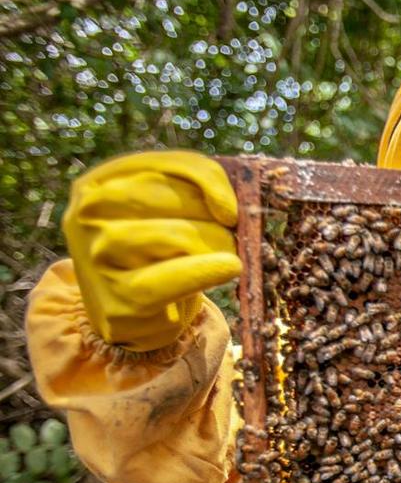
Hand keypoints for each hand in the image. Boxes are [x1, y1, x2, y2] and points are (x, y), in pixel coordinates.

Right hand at [62, 150, 241, 351]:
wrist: (129, 317)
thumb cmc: (153, 256)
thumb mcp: (159, 213)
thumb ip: (188, 190)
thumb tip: (229, 206)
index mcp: (97, 184)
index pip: (162, 165)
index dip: (208, 180)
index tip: (231, 207)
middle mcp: (88, 214)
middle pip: (170, 198)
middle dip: (212, 216)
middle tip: (230, 236)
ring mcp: (98, 255)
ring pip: (176, 235)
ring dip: (215, 243)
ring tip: (226, 255)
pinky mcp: (120, 296)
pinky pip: (175, 277)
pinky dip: (209, 269)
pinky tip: (229, 268)